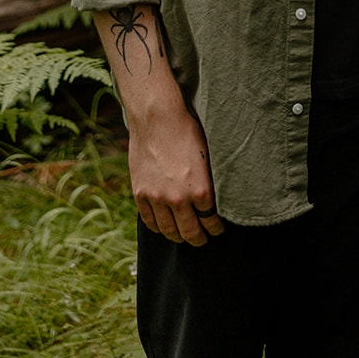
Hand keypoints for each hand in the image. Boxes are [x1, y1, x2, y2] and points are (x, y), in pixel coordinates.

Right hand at [129, 102, 223, 247]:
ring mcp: (157, 198)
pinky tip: (166, 226)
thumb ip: (209, 181)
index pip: (211, 221)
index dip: (216, 228)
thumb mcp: (207, 155)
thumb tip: (217, 198)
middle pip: (190, 232)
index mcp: (200, 190)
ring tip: (185, 236)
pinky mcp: (140, 194)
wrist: (157, 117)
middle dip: (199, 239)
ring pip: (169, 231)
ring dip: (179, 237)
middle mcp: (178, 199)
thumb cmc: (187, 130)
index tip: (218, 230)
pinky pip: (150, 222)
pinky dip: (159, 228)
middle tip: (204, 240)